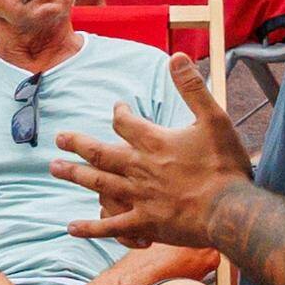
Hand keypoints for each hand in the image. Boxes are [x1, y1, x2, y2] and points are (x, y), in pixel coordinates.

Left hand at [54, 60, 251, 253]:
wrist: (230, 210)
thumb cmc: (225, 165)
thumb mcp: (214, 118)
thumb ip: (193, 88)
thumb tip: (176, 57)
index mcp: (155, 142)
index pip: (125, 122)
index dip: (118, 112)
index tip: (116, 107)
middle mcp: (140, 168)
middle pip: (101, 152)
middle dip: (78, 143)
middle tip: (59, 138)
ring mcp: (139, 197)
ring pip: (99, 183)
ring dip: (75, 175)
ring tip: (54, 168)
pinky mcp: (144, 223)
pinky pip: (111, 226)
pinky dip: (90, 227)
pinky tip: (71, 228)